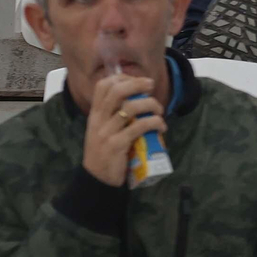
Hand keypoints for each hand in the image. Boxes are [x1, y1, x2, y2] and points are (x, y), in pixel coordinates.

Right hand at [83, 73, 165, 187]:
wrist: (97, 179)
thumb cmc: (105, 151)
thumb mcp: (104, 129)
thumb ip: (114, 114)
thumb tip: (139, 97)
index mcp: (95, 114)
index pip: (102, 86)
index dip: (123, 78)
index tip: (139, 81)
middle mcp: (99, 120)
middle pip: (117, 92)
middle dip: (138, 84)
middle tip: (151, 87)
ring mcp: (107, 132)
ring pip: (131, 108)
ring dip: (151, 105)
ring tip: (159, 111)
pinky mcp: (117, 145)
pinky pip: (139, 127)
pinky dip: (155, 123)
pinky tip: (161, 127)